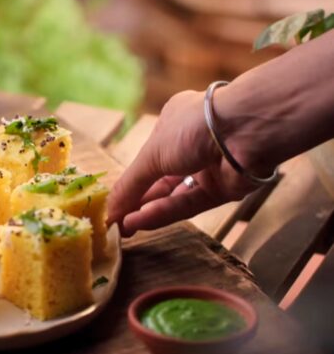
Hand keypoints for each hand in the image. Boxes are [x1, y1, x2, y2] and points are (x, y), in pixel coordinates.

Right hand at [106, 89, 257, 236]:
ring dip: (148, 210)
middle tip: (114, 223)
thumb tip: (108, 212)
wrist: (245, 131)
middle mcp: (189, 145)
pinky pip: (189, 203)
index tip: (111, 203)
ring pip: (173, 194)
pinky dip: (165, 212)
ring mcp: (207, 168)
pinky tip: (142, 222)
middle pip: (158, 180)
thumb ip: (129, 186)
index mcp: (171, 126)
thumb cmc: (192, 129)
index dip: (129, 182)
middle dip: (136, 201)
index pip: (146, 160)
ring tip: (125, 227)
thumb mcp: (151, 155)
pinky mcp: (222, 189)